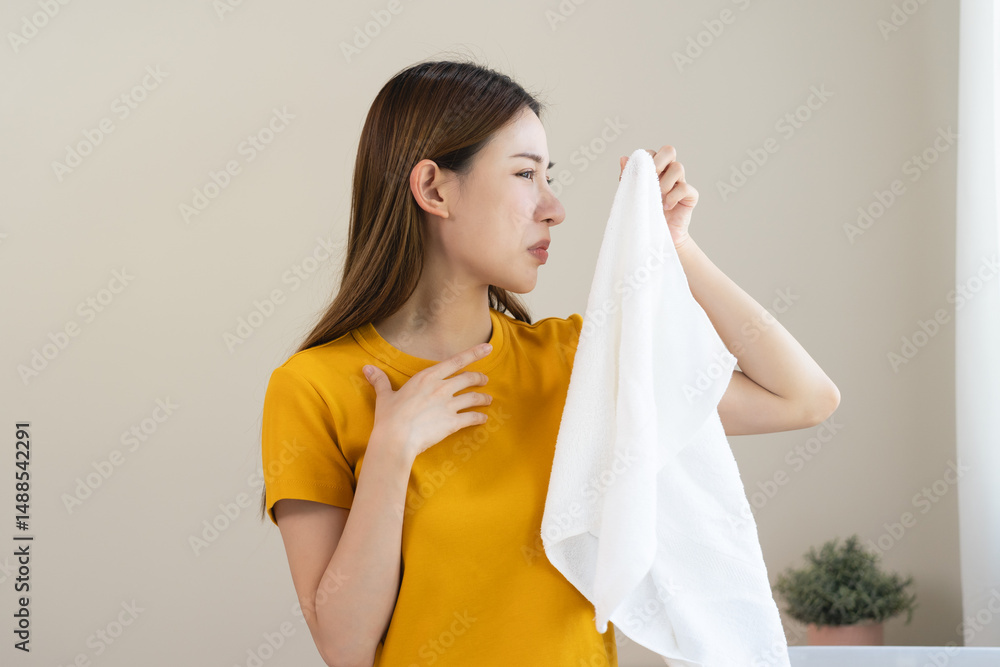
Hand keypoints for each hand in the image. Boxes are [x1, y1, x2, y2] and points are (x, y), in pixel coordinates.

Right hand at [362, 342, 493, 461]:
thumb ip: (380, 381)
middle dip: (480, 378)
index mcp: (427, 377)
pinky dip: (480, 417)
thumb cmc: (389, 417)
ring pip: (474, 397)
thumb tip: (367, 368)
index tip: (487, 348)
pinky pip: (472, 417)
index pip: (456, 361)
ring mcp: (448, 405)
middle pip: (469, 378)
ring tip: (488, 400)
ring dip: (483, 398)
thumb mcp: (384, 396)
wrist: (395, 439)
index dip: (474, 353)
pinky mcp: (453, 422)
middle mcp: (441, 387)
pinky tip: (483, 419)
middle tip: (484, 380)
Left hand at [619, 145, 697, 248]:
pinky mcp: (690, 196)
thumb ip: (629, 177)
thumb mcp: (633, 194)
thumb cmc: (645, 214)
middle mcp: (668, 173)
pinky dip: (673, 197)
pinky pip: (685, 188)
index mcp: (655, 170)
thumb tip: (623, 158)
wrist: (656, 238)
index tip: (638, 174)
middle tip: (651, 176)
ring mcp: (680, 183)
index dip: (645, 159)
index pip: (652, 152)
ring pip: (678, 167)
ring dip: (665, 181)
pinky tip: (666, 206)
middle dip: (658, 161)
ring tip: (658, 196)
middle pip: (669, 150)